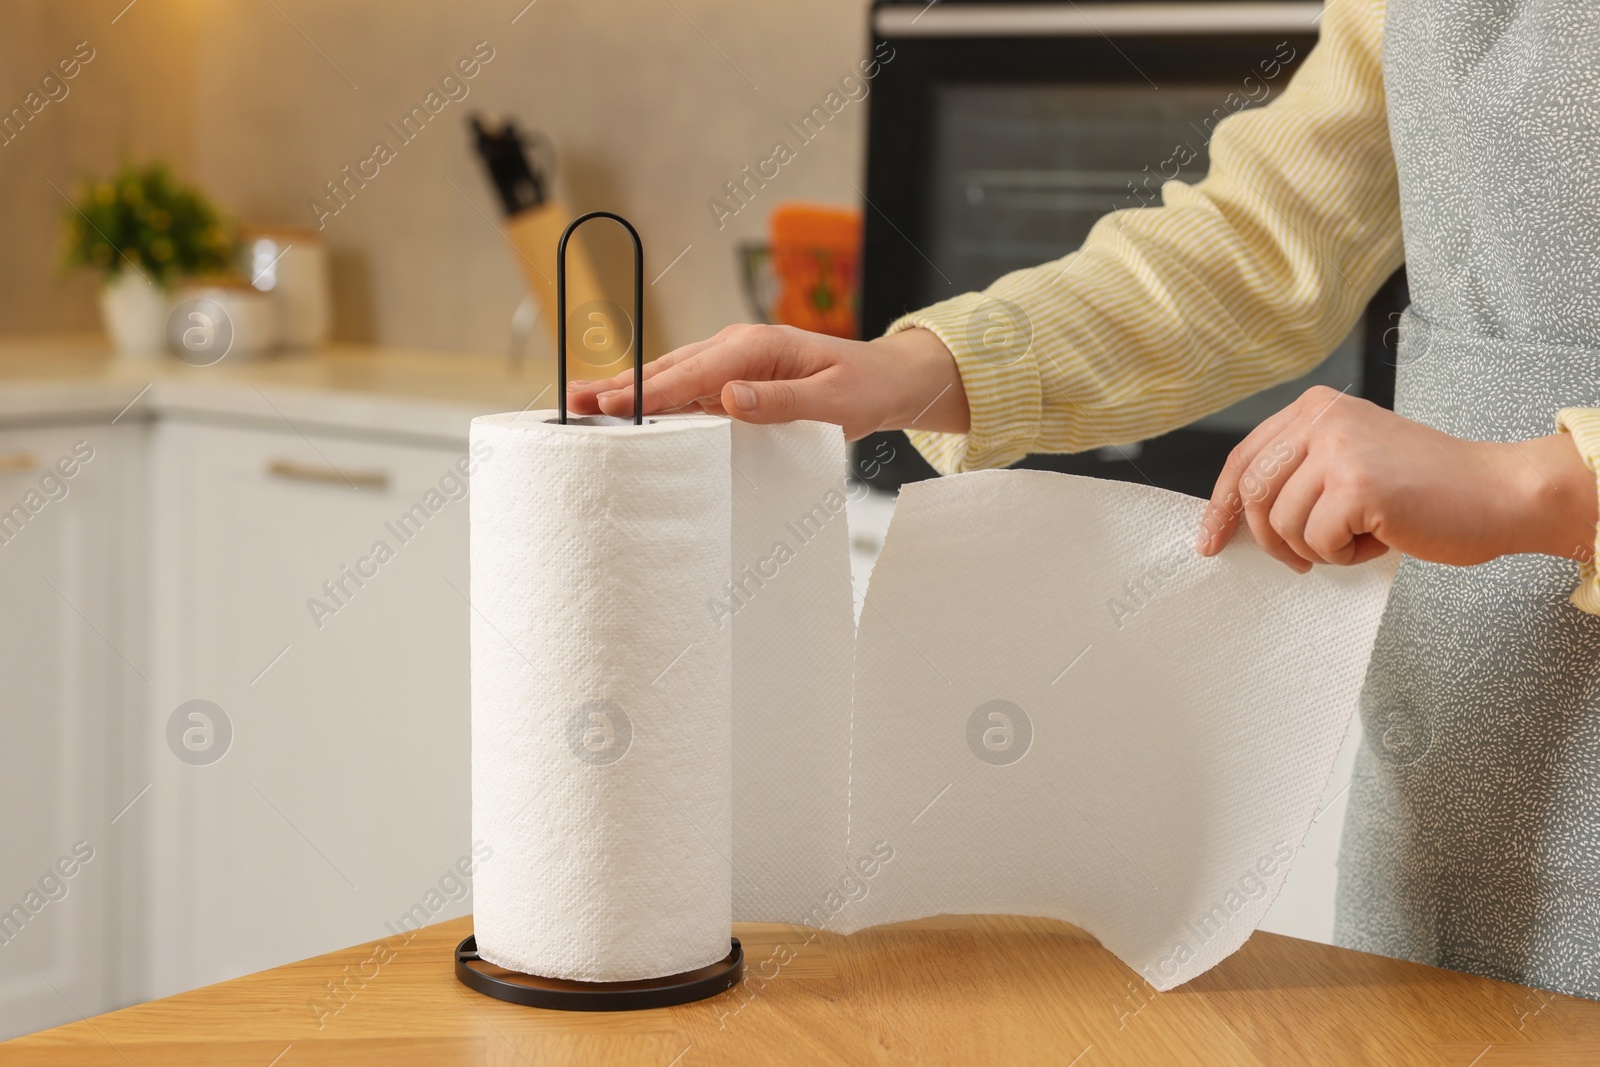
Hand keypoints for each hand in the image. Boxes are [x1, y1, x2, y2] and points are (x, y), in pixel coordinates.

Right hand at [566, 324, 968, 440]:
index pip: (695, 373)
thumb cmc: (865, 388)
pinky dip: (651, 400)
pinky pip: (685, 390)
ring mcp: (732, 363)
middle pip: (669, 369)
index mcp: (758, 346)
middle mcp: (737, 348)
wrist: (886, 380)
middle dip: (620, 387)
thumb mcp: (835, 401)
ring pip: (670, 378)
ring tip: (580, 405)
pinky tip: (622, 413)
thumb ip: (783, 400)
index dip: (652, 392)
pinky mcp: (732, 380)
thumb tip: (730, 397)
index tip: (614, 407)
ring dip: (626, 391)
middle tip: (572, 403)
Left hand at [1196, 386, 1597, 572]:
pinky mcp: (1356, 487)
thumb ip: (1301, 470)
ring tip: (1361, 537)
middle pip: (1253, 493)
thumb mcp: (1352, 457)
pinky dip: (1345, 555)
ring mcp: (1338, 450)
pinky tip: (1381, 539)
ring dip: (1317, 548)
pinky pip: (1316, 542)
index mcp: (1316, 406)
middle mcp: (1322, 418)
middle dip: (1268, 539)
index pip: (1243, 458)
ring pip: (1282, 524)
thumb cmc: (1428, 488)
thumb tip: (1238, 514)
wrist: (1499, 492)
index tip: (1210, 540)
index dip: (1222, 505)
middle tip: (1301, 561)